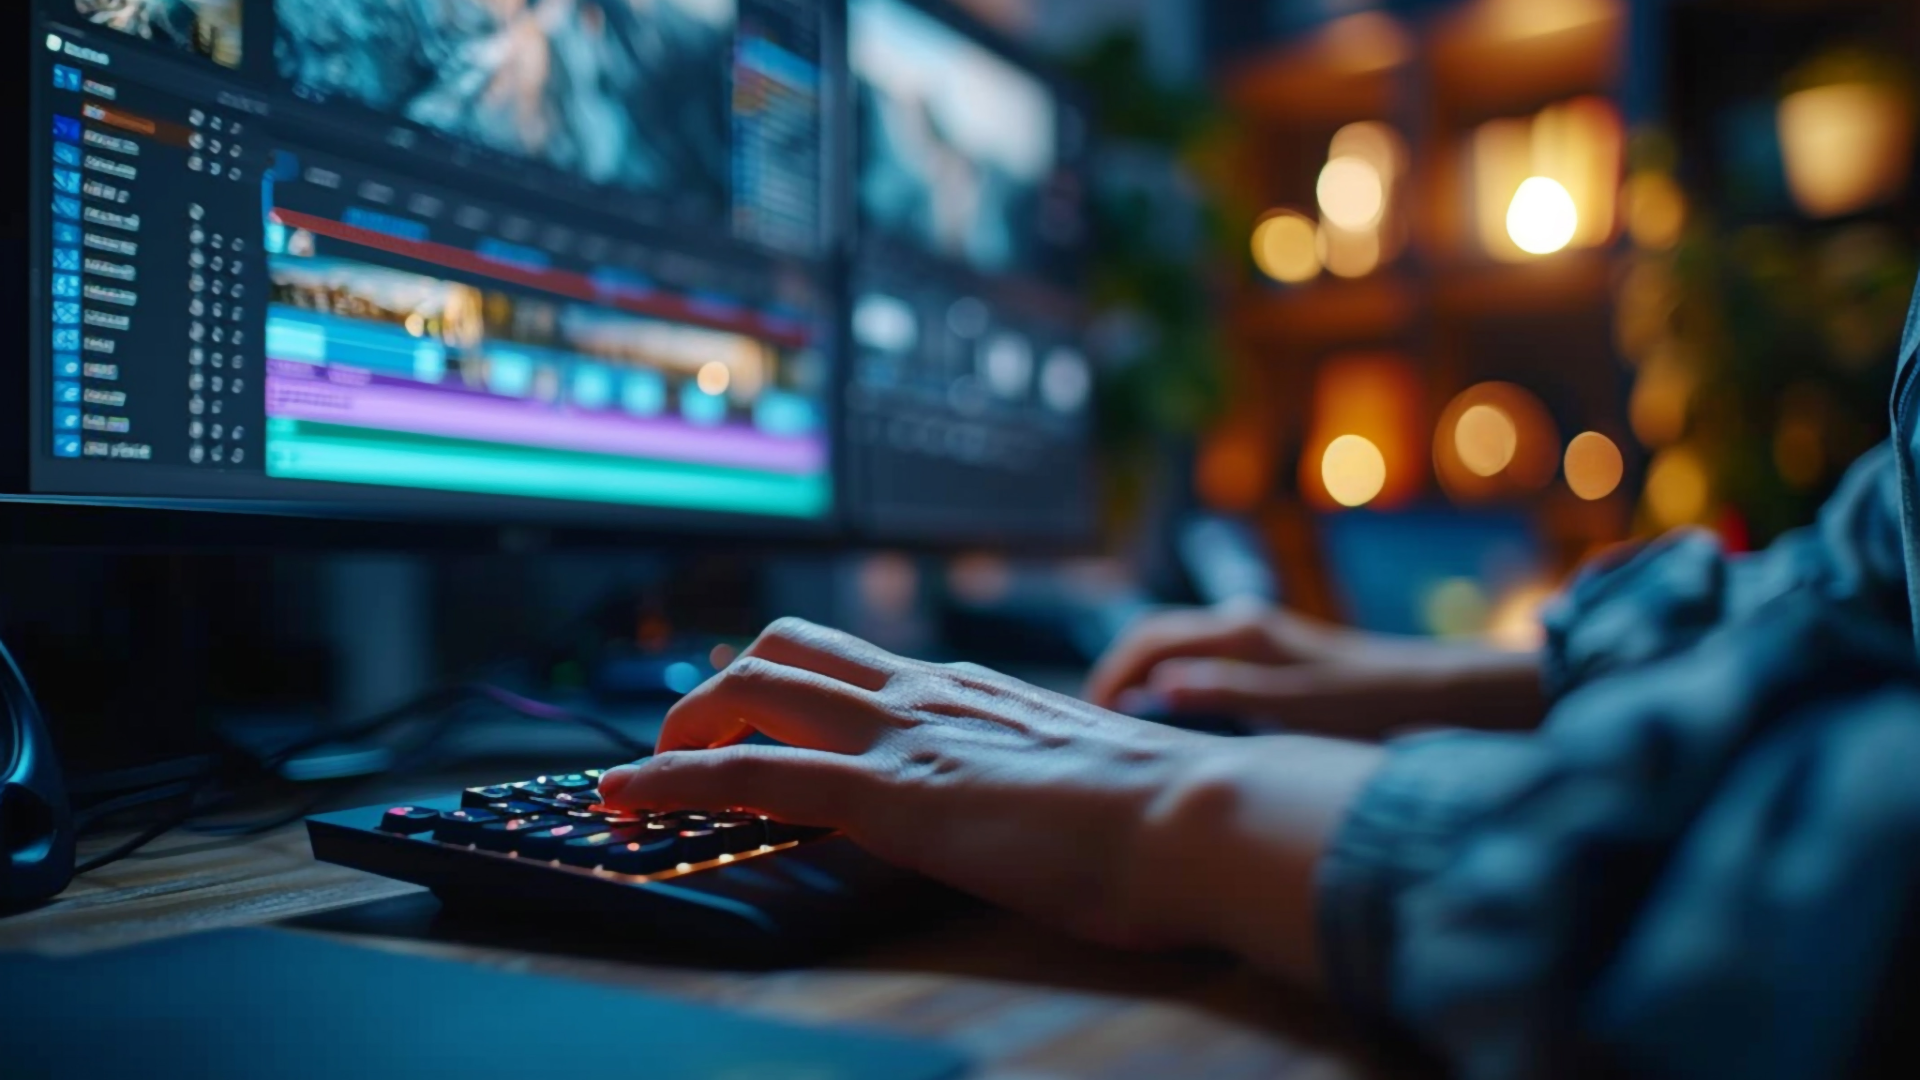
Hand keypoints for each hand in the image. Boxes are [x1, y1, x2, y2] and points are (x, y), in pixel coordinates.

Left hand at [598, 618, 1379, 978]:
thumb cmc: (1165, 816)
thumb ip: (1046, 774)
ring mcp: (904, 734)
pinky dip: (670, 778)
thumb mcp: (1090, 780)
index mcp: (974, 692)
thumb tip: (1050, 802)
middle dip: (719, 685)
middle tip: (690, 736)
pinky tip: (626, 798)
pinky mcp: (888, 791)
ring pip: (754, 684)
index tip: (751, 709)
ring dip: (684, 721)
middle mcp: (928, 694)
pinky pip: (749, 769)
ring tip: (644, 773)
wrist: (1197, 815)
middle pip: (790, 645)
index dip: (786, 678)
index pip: (856, 660)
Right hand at [1085, 603, 1545, 736]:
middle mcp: (1244, 625)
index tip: (1088, 723)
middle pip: (1154, 639)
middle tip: (1093, 729)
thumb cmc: (1374, 705)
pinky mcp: (1275, 662)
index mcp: (1240, 630)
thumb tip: (1158, 687)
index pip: (1145, 641)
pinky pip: (1203, 666)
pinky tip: (1179, 725)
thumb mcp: (1298, 709)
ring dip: (1144, 681)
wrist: (1444, 695)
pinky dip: (1174, 687)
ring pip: (1178, 651)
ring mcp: (1260, 641)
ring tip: (1122, 729)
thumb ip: (1229, 693)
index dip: (1109, 678)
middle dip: (1117, 676)